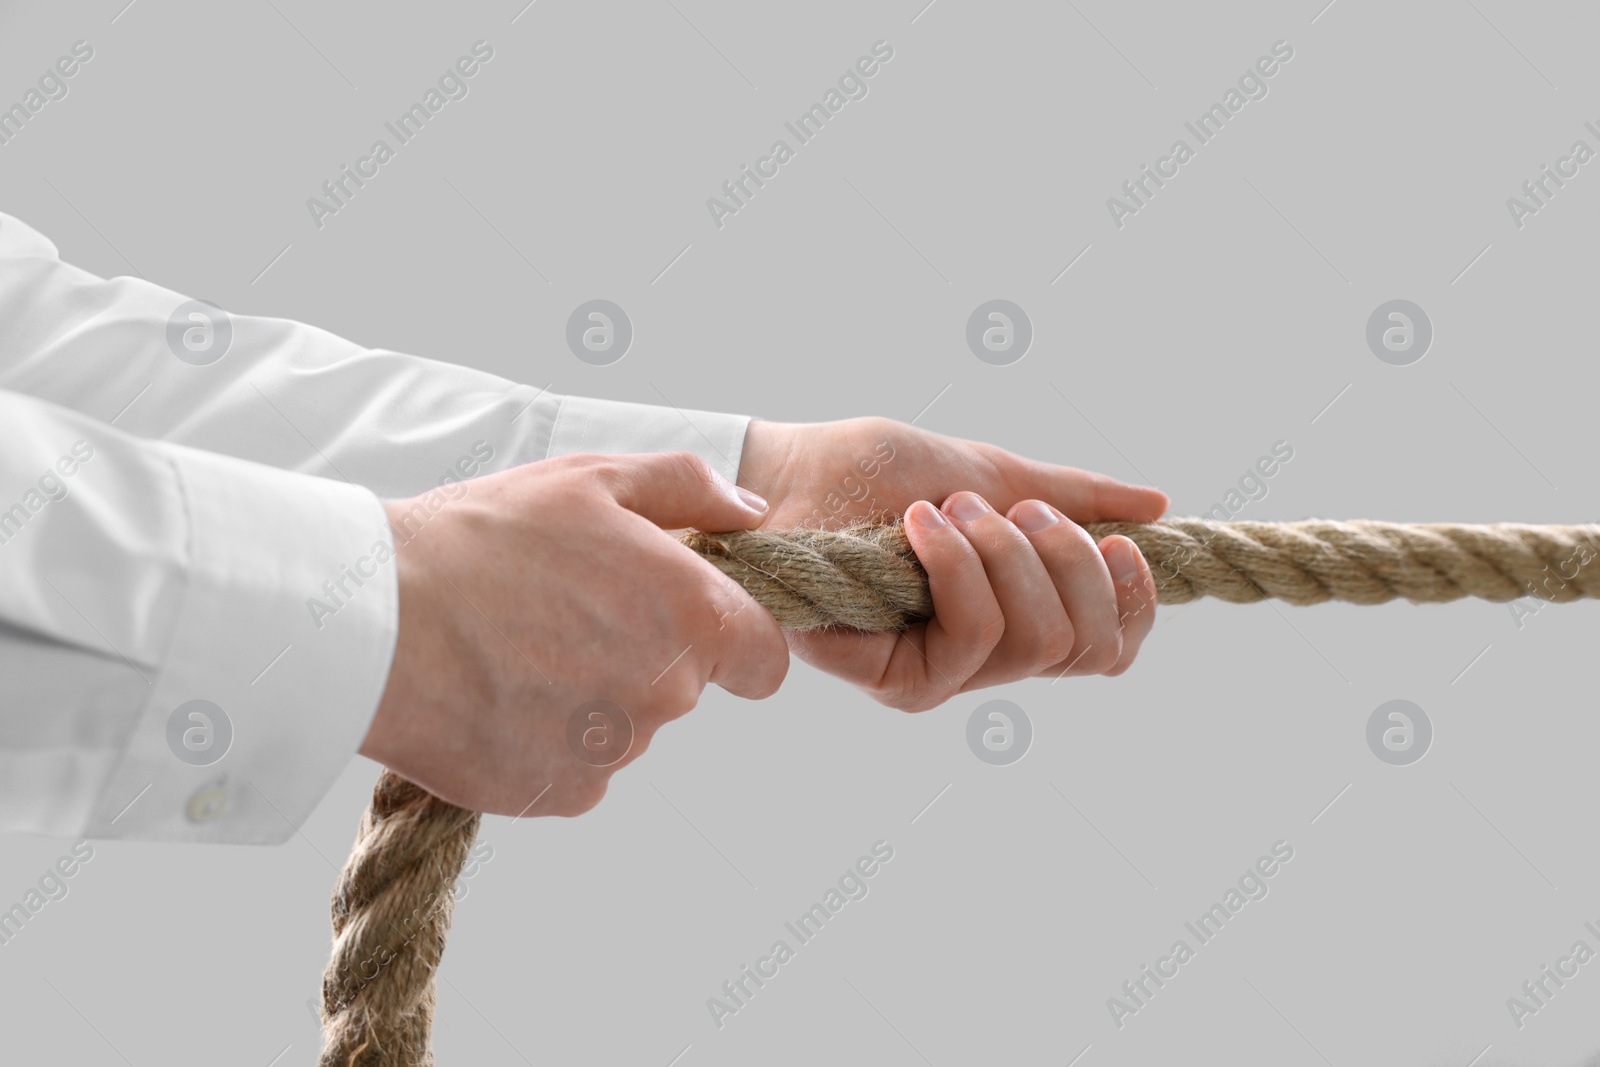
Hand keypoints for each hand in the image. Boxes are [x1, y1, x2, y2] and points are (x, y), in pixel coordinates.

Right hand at [360, 452, 788, 816]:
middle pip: (685, 688)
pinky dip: (547, 741)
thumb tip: (751, 513)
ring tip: (516, 648)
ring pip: (627, 729)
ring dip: (591, 698)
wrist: (372, 623)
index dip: (734, 640)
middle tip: (563, 612)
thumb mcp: (591, 479)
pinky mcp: (559, 795)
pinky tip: (497, 695)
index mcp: (693, 617)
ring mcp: (615, 753)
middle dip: (643, 654)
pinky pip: (577, 770)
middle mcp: (668, 695)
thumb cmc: (482, 537)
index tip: (684, 622)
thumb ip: (690, 489)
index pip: (764, 660)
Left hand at [738, 418, 1167, 710]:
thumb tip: (1157, 503)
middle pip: (1082, 646)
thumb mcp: (993, 471)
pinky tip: (920, 526)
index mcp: (1015, 617)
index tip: (1121, 541)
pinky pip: (972, 638)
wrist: (790, 470)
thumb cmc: (875, 472)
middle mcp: (984, 660)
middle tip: (1011, 507)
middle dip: (1063, 559)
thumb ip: (1071, 496)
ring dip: (1005, 554)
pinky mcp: (896, 682)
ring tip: (952, 507)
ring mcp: (940, 677)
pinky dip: (959, 567)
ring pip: (1033, 642)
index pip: (1107, 649)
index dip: (1133, 604)